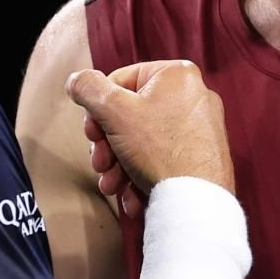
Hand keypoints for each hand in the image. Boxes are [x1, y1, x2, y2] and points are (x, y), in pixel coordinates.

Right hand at [66, 60, 234, 215]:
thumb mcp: (114, 112)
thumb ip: (89, 89)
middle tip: (100, 163)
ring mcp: (200, 127)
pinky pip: (163, 159)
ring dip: (120, 165)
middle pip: (130, 115)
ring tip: (113, 185)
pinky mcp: (202, 156)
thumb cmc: (163, 152)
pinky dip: (142, 175)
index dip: (99, 110)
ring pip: (144, 142)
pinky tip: (132, 194)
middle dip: (108, 145)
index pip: (120, 81)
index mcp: (176, 75)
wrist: (196, 203)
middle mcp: (193, 96)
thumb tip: (77, 80)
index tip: (93, 134)